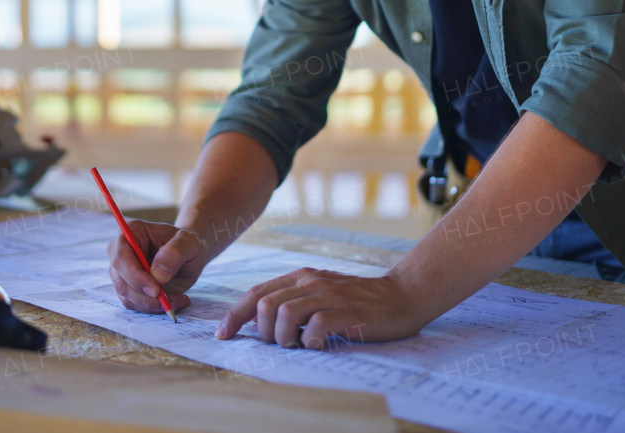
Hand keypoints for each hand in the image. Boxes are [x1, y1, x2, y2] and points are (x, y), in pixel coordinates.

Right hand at [106, 220, 208, 313]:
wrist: (189, 255)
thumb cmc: (187, 243)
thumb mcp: (189, 243)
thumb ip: (174, 253)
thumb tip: (158, 275)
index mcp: (133, 232)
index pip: (121, 257)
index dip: (134, 276)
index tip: (155, 290)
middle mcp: (121, 251)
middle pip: (120, 280)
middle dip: (144, 296)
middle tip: (170, 301)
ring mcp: (123, 271)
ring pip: (126, 296)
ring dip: (152, 304)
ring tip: (178, 299)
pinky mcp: (129, 287)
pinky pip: (135, 304)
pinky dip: (154, 308)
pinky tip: (174, 301)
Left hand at [215, 268, 424, 348]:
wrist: (401, 295)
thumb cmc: (357, 301)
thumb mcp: (320, 293)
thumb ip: (293, 301)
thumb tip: (258, 321)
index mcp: (300, 277)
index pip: (256, 293)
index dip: (234, 316)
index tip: (223, 335)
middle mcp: (310, 282)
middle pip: (265, 305)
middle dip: (263, 332)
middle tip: (280, 345)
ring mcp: (328, 296)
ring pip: (284, 314)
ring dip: (283, 338)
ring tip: (297, 346)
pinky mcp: (346, 312)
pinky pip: (314, 327)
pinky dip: (309, 341)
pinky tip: (318, 345)